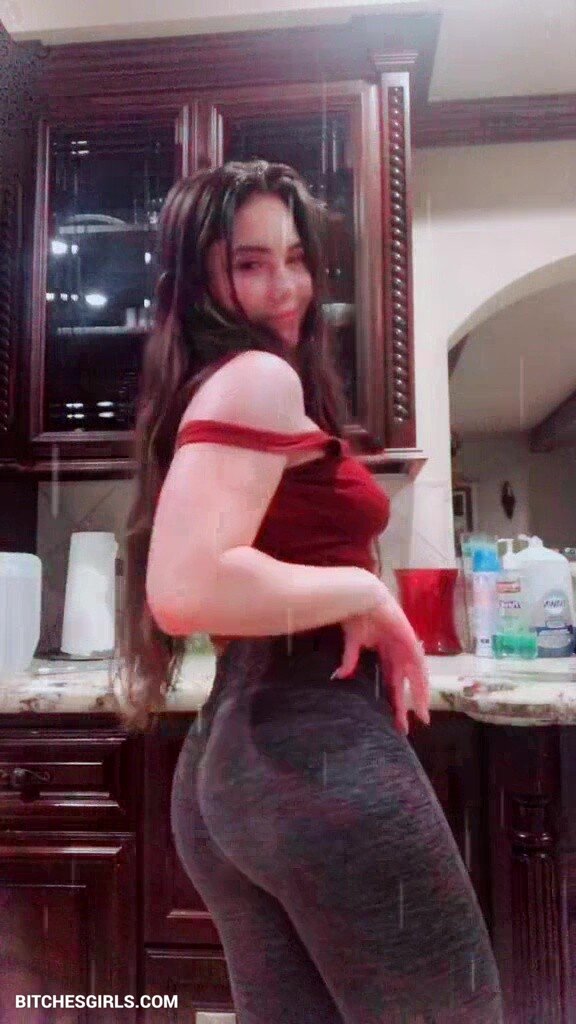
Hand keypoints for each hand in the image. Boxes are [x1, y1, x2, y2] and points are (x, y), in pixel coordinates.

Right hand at [332, 580, 429, 734]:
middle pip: (405, 683)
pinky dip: (420, 679)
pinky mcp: (409, 640)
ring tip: (421, 714)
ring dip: (419, 695)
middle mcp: (399, 651)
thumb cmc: (357, 615)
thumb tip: (340, 676)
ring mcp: (406, 646)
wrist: (361, 596)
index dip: (394, 699)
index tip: (395, 718)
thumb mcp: (353, 642)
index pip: (392, 681)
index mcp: (386, 652)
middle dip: (406, 704)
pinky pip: (418, 663)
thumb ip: (350, 659)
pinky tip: (423, 693)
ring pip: (416, 676)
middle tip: (406, 727)